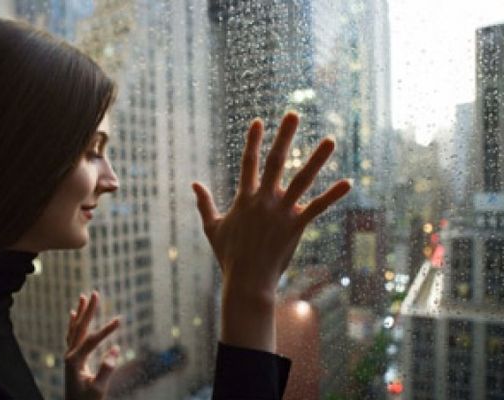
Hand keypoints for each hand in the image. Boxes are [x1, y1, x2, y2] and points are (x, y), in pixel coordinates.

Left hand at [65, 291, 120, 399]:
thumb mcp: (98, 389)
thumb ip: (106, 369)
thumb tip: (115, 349)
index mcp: (74, 361)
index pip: (91, 340)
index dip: (105, 330)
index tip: (120, 320)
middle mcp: (70, 355)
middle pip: (79, 328)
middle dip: (88, 310)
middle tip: (94, 293)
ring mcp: (69, 356)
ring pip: (74, 329)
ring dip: (80, 312)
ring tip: (83, 297)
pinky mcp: (72, 359)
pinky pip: (72, 335)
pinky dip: (73, 323)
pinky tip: (73, 314)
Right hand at [192, 111, 349, 351]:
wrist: (246, 282)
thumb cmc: (229, 256)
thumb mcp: (212, 228)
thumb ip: (204, 204)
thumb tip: (194, 184)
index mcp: (245, 198)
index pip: (248, 162)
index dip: (253, 140)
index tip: (259, 121)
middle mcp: (264, 200)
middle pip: (276, 161)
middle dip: (285, 136)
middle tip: (293, 113)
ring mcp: (281, 212)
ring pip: (302, 179)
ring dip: (317, 158)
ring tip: (330, 139)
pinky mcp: (296, 226)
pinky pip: (318, 207)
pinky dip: (333, 195)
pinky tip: (348, 182)